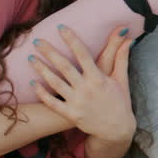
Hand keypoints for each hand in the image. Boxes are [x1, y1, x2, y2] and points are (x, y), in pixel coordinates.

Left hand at [29, 26, 133, 142]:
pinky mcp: (70, 115)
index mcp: (99, 78)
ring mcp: (77, 102)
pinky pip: (52, 103)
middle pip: (64, 67)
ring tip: (30, 58)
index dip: (71, 40)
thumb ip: (122, 57)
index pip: (83, 54)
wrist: (117, 130)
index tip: (61, 28)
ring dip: (41, 69)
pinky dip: (42, 93)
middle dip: (49, 52)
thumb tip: (128, 37)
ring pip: (54, 83)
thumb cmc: (120, 102)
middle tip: (36, 40)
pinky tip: (33, 83)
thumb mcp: (122, 79)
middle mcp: (86, 89)